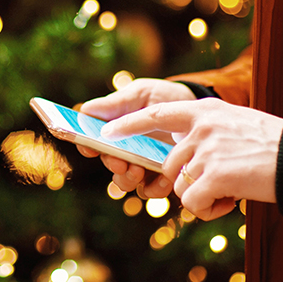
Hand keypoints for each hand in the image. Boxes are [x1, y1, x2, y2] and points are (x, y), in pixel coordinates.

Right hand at [77, 78, 195, 195]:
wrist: (197, 109)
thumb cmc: (165, 97)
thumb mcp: (142, 93)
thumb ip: (117, 103)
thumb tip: (85, 110)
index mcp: (114, 130)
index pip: (92, 142)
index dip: (86, 147)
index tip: (90, 148)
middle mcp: (125, 150)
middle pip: (109, 164)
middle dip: (112, 165)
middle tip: (120, 162)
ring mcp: (142, 165)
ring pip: (126, 182)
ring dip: (128, 179)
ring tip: (138, 171)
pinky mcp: (162, 177)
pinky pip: (152, 190)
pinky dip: (155, 187)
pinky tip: (164, 177)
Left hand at [101, 98, 282, 220]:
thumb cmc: (272, 146)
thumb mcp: (236, 126)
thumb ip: (207, 135)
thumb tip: (182, 163)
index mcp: (206, 111)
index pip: (157, 112)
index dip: (130, 124)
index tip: (108, 132)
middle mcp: (202, 127)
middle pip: (170, 165)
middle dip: (189, 182)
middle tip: (220, 184)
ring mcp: (206, 150)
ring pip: (180, 187)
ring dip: (202, 197)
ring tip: (231, 191)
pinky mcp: (213, 174)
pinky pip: (192, 204)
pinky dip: (209, 210)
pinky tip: (231, 201)